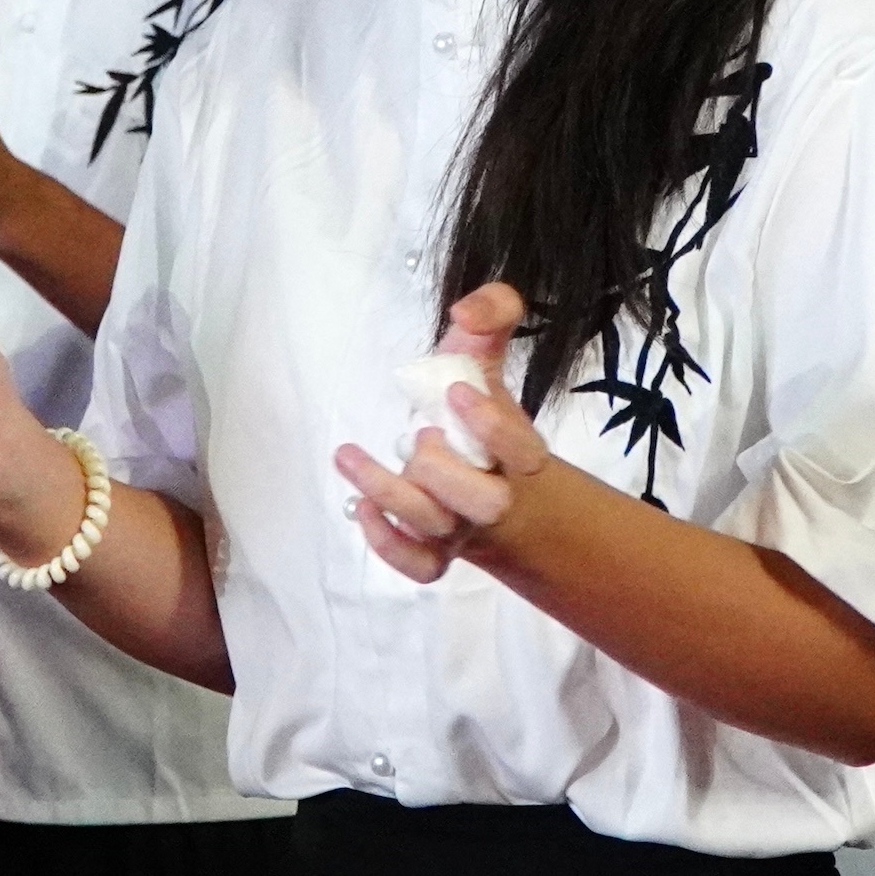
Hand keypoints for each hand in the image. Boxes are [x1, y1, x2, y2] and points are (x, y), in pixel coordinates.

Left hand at [331, 284, 560, 583]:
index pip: (524, 453)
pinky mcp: (435, 549)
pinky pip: (418, 566)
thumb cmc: (475, 403)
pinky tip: (361, 505)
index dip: (493, 427)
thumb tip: (467, 310)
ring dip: (390, 491)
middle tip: (418, 435)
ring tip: (350, 454)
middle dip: (444, 469)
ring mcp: (465, 527)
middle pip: (487, 504)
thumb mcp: (483, 350)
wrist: (478, 466)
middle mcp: (497, 494)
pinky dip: (388, 543)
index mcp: (520, 451)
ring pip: (439, 529)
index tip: (453, 391)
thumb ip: (493, 310)